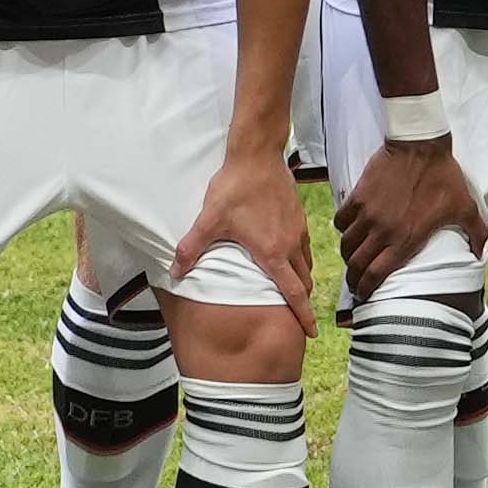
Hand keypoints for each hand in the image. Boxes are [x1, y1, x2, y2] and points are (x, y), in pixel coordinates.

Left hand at [181, 146, 317, 337]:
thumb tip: (176, 273)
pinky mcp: (298, 216)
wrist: (257, 154)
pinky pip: (304, 246)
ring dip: (302, 279)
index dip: (304, 316)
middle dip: (302, 301)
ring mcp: (298, 229)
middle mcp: (290, 245)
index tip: (312, 334)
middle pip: (304, 282)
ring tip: (293, 288)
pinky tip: (287, 254)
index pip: (294, 293)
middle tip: (297, 315)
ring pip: (306, 263)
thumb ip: (192, 248)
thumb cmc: (235, 187)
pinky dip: (300, 258)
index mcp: (272, 253)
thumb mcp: (210, 220)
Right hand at [333, 135, 487, 301]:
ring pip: (346, 244)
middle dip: (353, 278)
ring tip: (352, 256)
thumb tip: (480, 253)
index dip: (366, 289)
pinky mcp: (358, 196)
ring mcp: (368, 214)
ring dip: (347, 254)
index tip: (364, 295)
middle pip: (357, 264)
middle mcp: (383, 231)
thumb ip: (475, 232)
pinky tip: (349, 227)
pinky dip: (343, 227)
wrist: (420, 145)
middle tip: (354, 282)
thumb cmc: (444, 176)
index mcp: (406, 239)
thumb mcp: (464, 206)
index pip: (377, 274)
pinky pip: (341, 220)